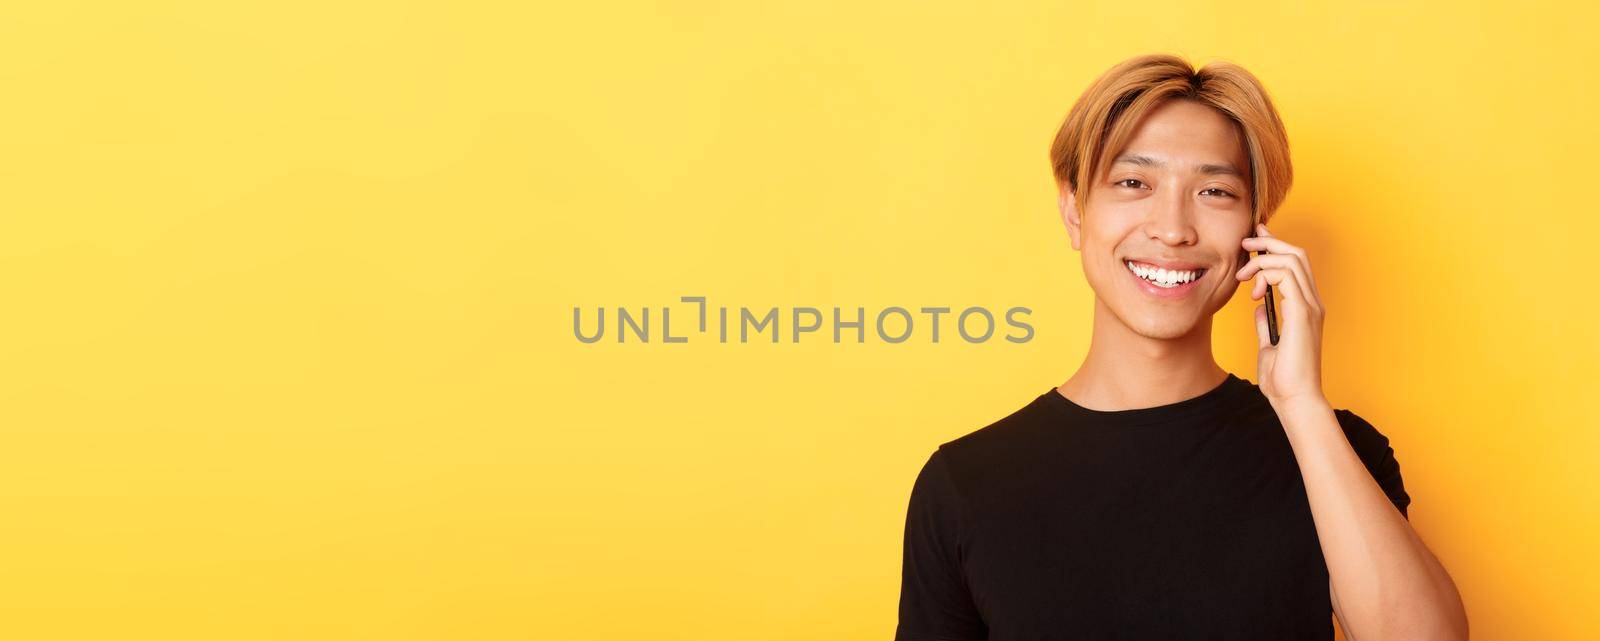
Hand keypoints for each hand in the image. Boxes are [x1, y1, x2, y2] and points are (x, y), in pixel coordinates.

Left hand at [1237, 223, 1327, 408]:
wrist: (1294, 399)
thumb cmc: (1283, 378)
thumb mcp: (1268, 344)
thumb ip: (1266, 323)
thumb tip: (1259, 307)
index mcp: (1305, 308)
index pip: (1295, 265)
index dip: (1275, 247)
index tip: (1254, 239)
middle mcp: (1312, 303)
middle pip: (1297, 255)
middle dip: (1270, 242)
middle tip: (1245, 242)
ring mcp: (1310, 307)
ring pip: (1292, 260)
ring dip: (1263, 259)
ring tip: (1241, 275)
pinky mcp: (1302, 314)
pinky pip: (1286, 277)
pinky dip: (1266, 274)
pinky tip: (1251, 290)